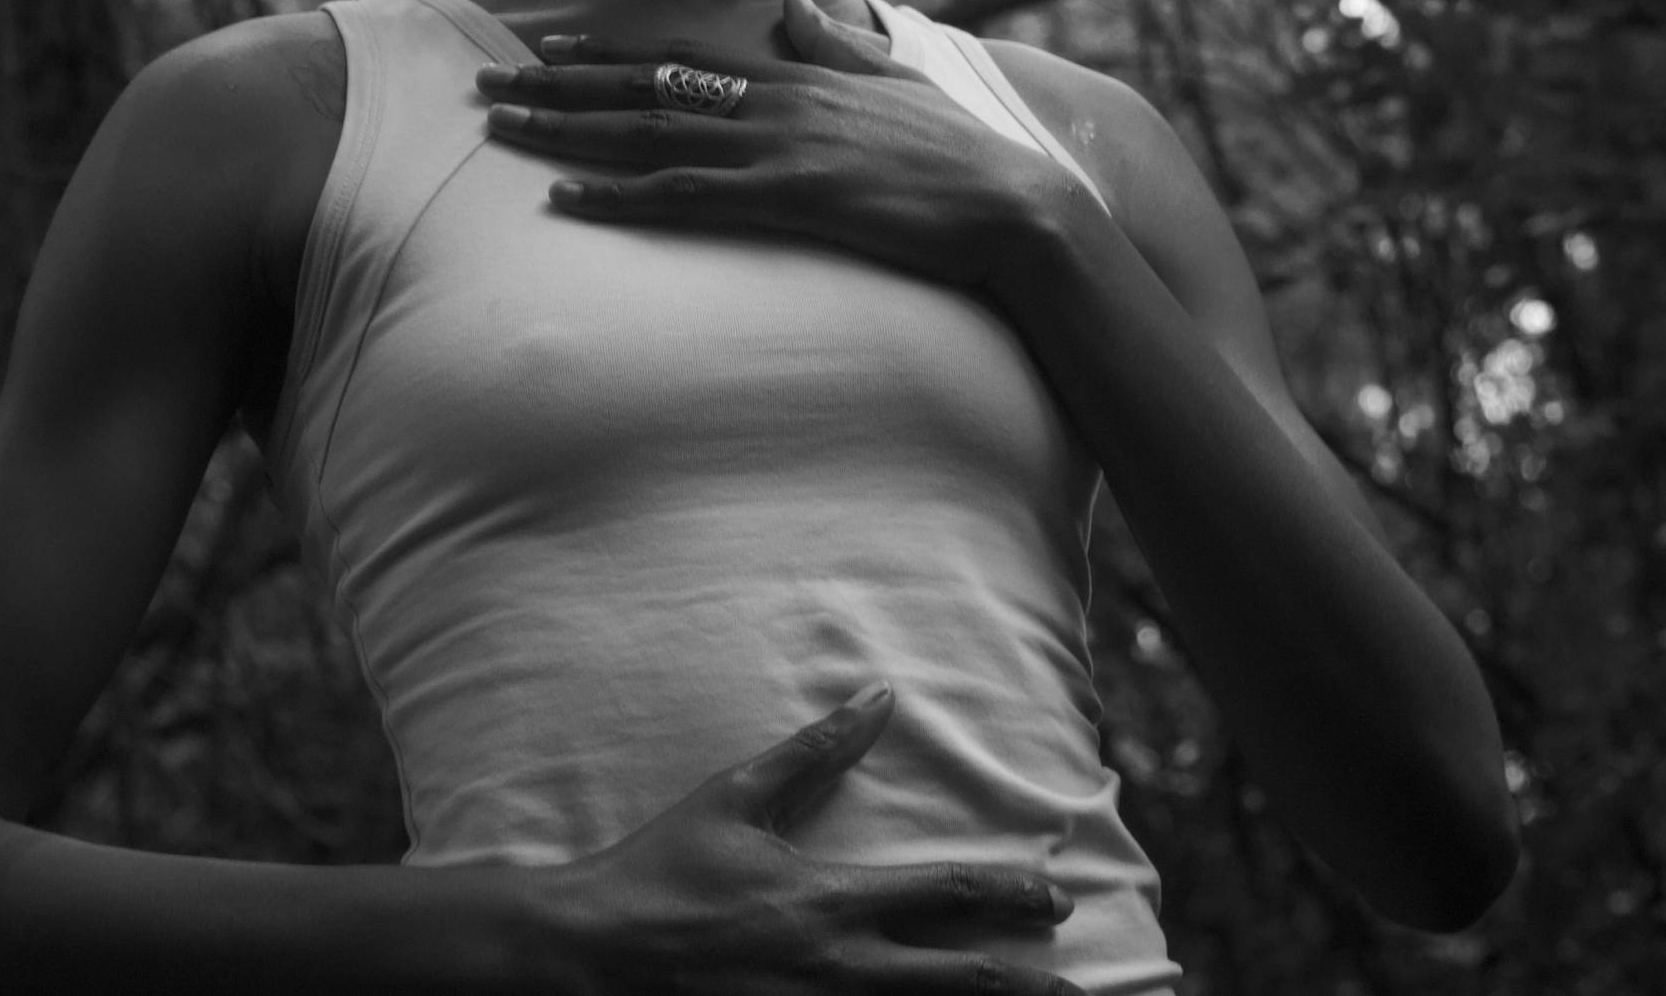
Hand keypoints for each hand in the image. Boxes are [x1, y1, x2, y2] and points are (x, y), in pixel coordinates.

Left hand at [473, 0, 1075, 290]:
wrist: (1010, 208)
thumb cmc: (958, 157)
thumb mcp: (893, 84)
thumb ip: (835, 46)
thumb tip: (793, 4)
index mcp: (794, 78)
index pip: (680, 57)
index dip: (608, 52)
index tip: (550, 48)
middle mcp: (772, 102)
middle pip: (643, 89)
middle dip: (560, 87)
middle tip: (490, 87)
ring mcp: (775, 150)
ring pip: (647, 135)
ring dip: (567, 133)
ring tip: (502, 131)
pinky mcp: (785, 199)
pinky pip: (683, 196)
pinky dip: (618, 195)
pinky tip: (565, 198)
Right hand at [535, 682, 1088, 995]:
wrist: (587, 954)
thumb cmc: (659, 871)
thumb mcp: (734, 798)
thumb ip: (813, 752)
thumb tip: (876, 698)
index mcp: (830, 901)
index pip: (947, 896)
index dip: (1012, 895)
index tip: (1055, 898)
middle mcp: (838, 969)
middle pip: (963, 983)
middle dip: (1030, 988)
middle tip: (1078, 989)